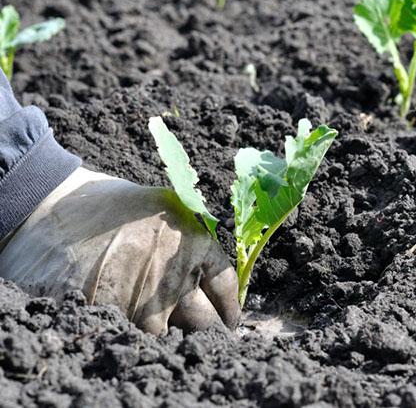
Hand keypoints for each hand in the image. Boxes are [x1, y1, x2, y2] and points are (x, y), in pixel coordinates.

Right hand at [0, 167, 239, 334]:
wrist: (54, 211)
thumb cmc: (111, 207)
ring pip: (173, 336)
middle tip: (208, 336)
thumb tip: (212, 269)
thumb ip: (192, 236)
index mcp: (195, 241)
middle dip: (209, 330)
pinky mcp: (115, 315)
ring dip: (177, 339)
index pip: (225, 286)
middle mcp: (177, 272)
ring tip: (175, 337)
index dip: (229, 308)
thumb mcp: (166, 207)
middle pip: (206, 320)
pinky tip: (139, 331)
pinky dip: (142, 340)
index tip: (229, 320)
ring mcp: (145, 298)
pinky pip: (138, 340)